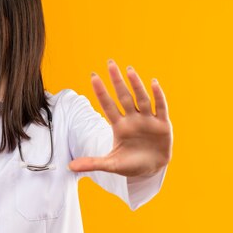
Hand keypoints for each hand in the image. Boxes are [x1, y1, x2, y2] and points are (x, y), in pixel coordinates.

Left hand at [68, 60, 172, 176]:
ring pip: (141, 99)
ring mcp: (148, 120)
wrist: (152, 169)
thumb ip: (92, 163)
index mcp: (119, 126)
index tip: (93, 76)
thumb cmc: (130, 164)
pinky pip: (160, 108)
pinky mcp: (163, 125)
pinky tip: (153, 83)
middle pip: (123, 97)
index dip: (101, 92)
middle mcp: (133, 119)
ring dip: (136, 85)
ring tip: (129, 70)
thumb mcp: (111, 164)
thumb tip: (70, 167)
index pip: (108, 106)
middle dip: (117, 81)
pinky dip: (158, 96)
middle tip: (110, 63)